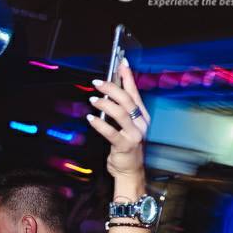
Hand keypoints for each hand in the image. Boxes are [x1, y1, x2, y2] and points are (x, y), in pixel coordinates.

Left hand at [86, 60, 149, 182]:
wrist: (129, 170)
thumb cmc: (125, 146)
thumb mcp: (125, 125)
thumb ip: (120, 110)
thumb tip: (108, 93)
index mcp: (141, 115)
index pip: (135, 91)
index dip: (128, 76)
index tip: (121, 62)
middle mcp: (141, 122)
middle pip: (127, 100)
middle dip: (112, 88)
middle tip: (97, 83)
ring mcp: (135, 134)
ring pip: (121, 113)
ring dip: (105, 104)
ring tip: (93, 99)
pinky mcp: (125, 145)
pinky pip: (111, 132)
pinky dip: (100, 124)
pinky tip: (91, 118)